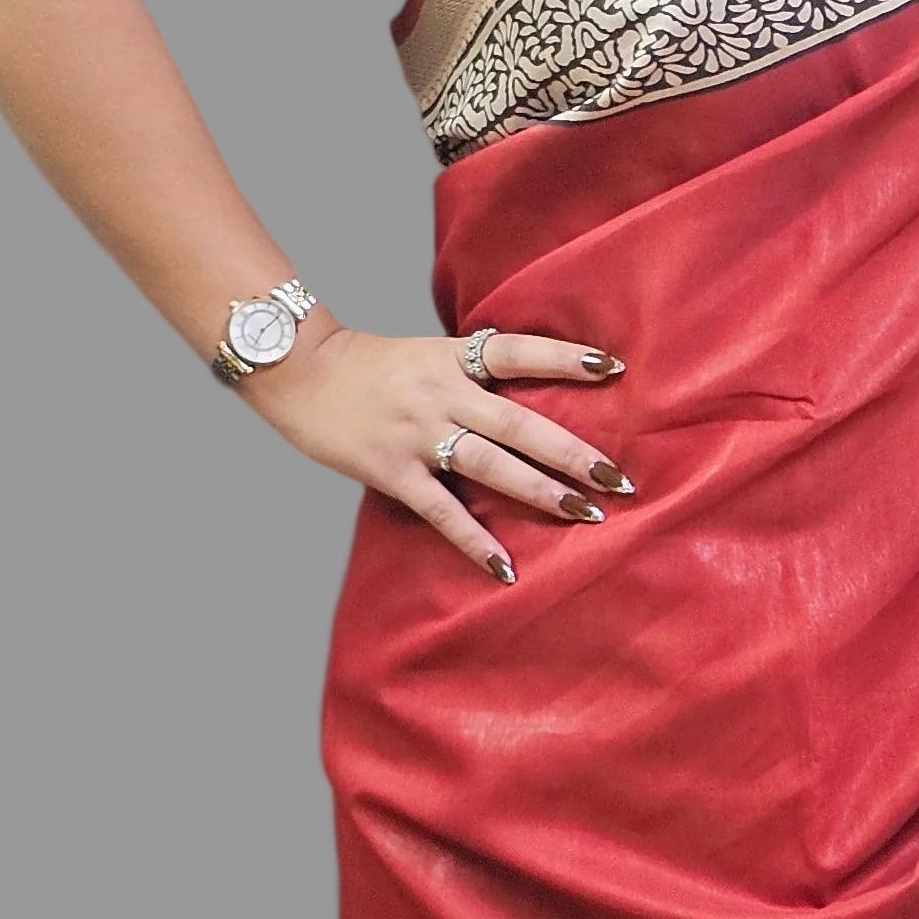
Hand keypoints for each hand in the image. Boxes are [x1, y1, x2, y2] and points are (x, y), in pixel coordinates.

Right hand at [248, 322, 633, 582]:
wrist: (299, 372)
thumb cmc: (367, 366)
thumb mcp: (425, 354)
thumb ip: (471, 374)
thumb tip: (527, 394)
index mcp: (452, 359)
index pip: (519, 352)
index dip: (565, 358)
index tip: (613, 368)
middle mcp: (442, 393)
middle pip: (520, 423)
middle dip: (573, 452)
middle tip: (619, 478)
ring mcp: (418, 433)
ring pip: (491, 465)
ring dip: (541, 491)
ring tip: (584, 514)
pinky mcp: (392, 470)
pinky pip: (441, 510)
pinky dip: (474, 540)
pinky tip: (504, 566)